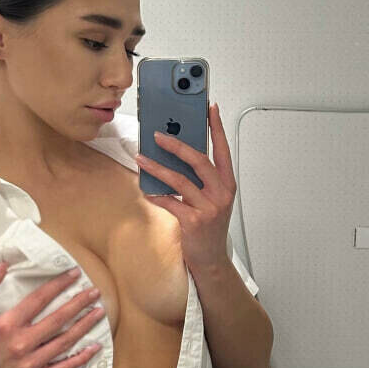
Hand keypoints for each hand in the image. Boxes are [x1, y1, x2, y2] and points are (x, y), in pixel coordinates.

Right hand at [0, 265, 105, 367]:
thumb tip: (0, 266)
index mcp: (7, 325)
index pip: (38, 299)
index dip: (58, 285)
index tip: (74, 274)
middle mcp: (21, 343)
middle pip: (58, 319)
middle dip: (79, 303)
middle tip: (94, 292)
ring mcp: (31, 363)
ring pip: (65, 342)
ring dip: (84, 326)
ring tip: (99, 312)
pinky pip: (63, 367)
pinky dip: (81, 358)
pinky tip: (95, 347)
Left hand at [135, 103, 235, 274]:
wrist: (211, 259)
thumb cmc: (209, 227)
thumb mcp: (212, 200)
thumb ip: (201, 179)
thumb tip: (179, 155)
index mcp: (227, 184)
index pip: (222, 150)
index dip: (217, 128)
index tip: (210, 108)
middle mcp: (221, 194)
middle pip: (199, 161)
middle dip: (177, 145)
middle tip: (158, 135)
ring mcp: (208, 208)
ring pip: (180, 180)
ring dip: (157, 168)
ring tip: (141, 158)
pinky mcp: (193, 222)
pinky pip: (170, 202)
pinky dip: (155, 194)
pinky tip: (144, 188)